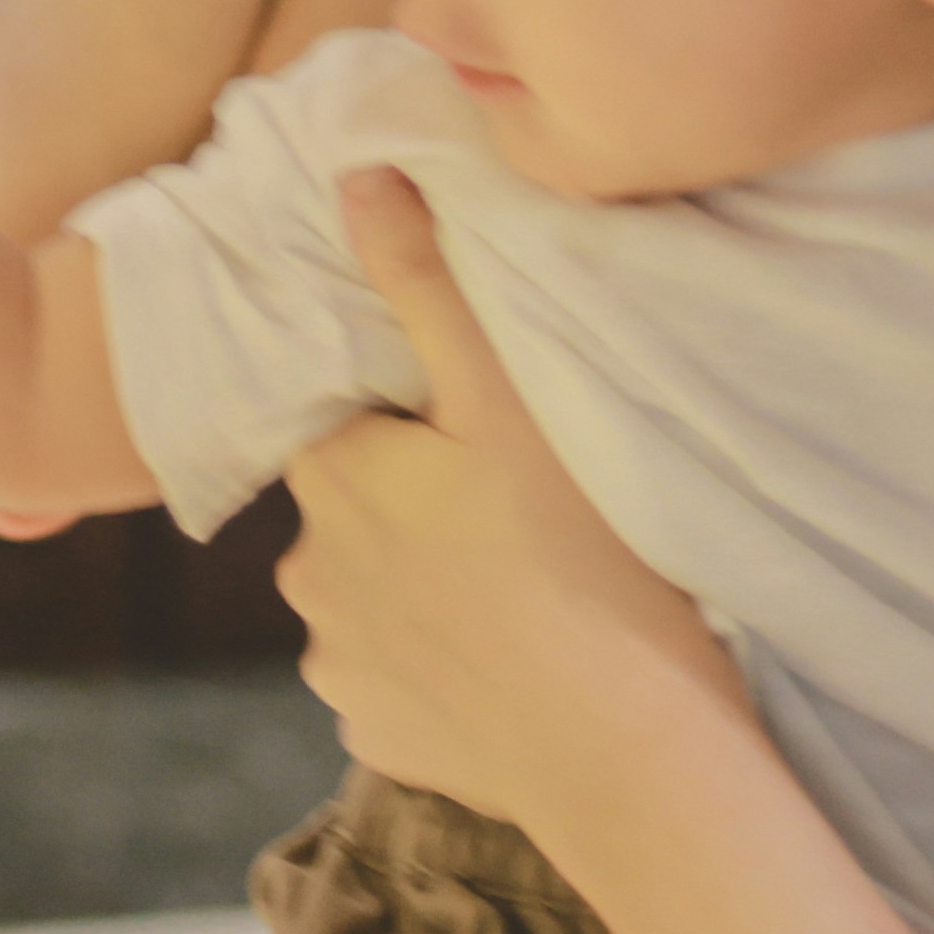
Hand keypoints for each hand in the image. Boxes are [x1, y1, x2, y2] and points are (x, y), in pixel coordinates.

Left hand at [276, 168, 721, 828]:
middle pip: (355, 503)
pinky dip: (440, 661)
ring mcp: (334, 661)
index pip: (342, 411)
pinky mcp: (373, 732)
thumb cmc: (583, 559)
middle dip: (413, 496)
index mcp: (330, 475)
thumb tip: (355, 180)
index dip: (410, 413)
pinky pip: (395, 673)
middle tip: (517, 507)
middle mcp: (303, 569)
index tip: (479, 430)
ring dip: (423, 582)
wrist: (630, 753)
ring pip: (371, 590)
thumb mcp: (508, 397)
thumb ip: (426, 284)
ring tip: (524, 585)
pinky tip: (510, 657)